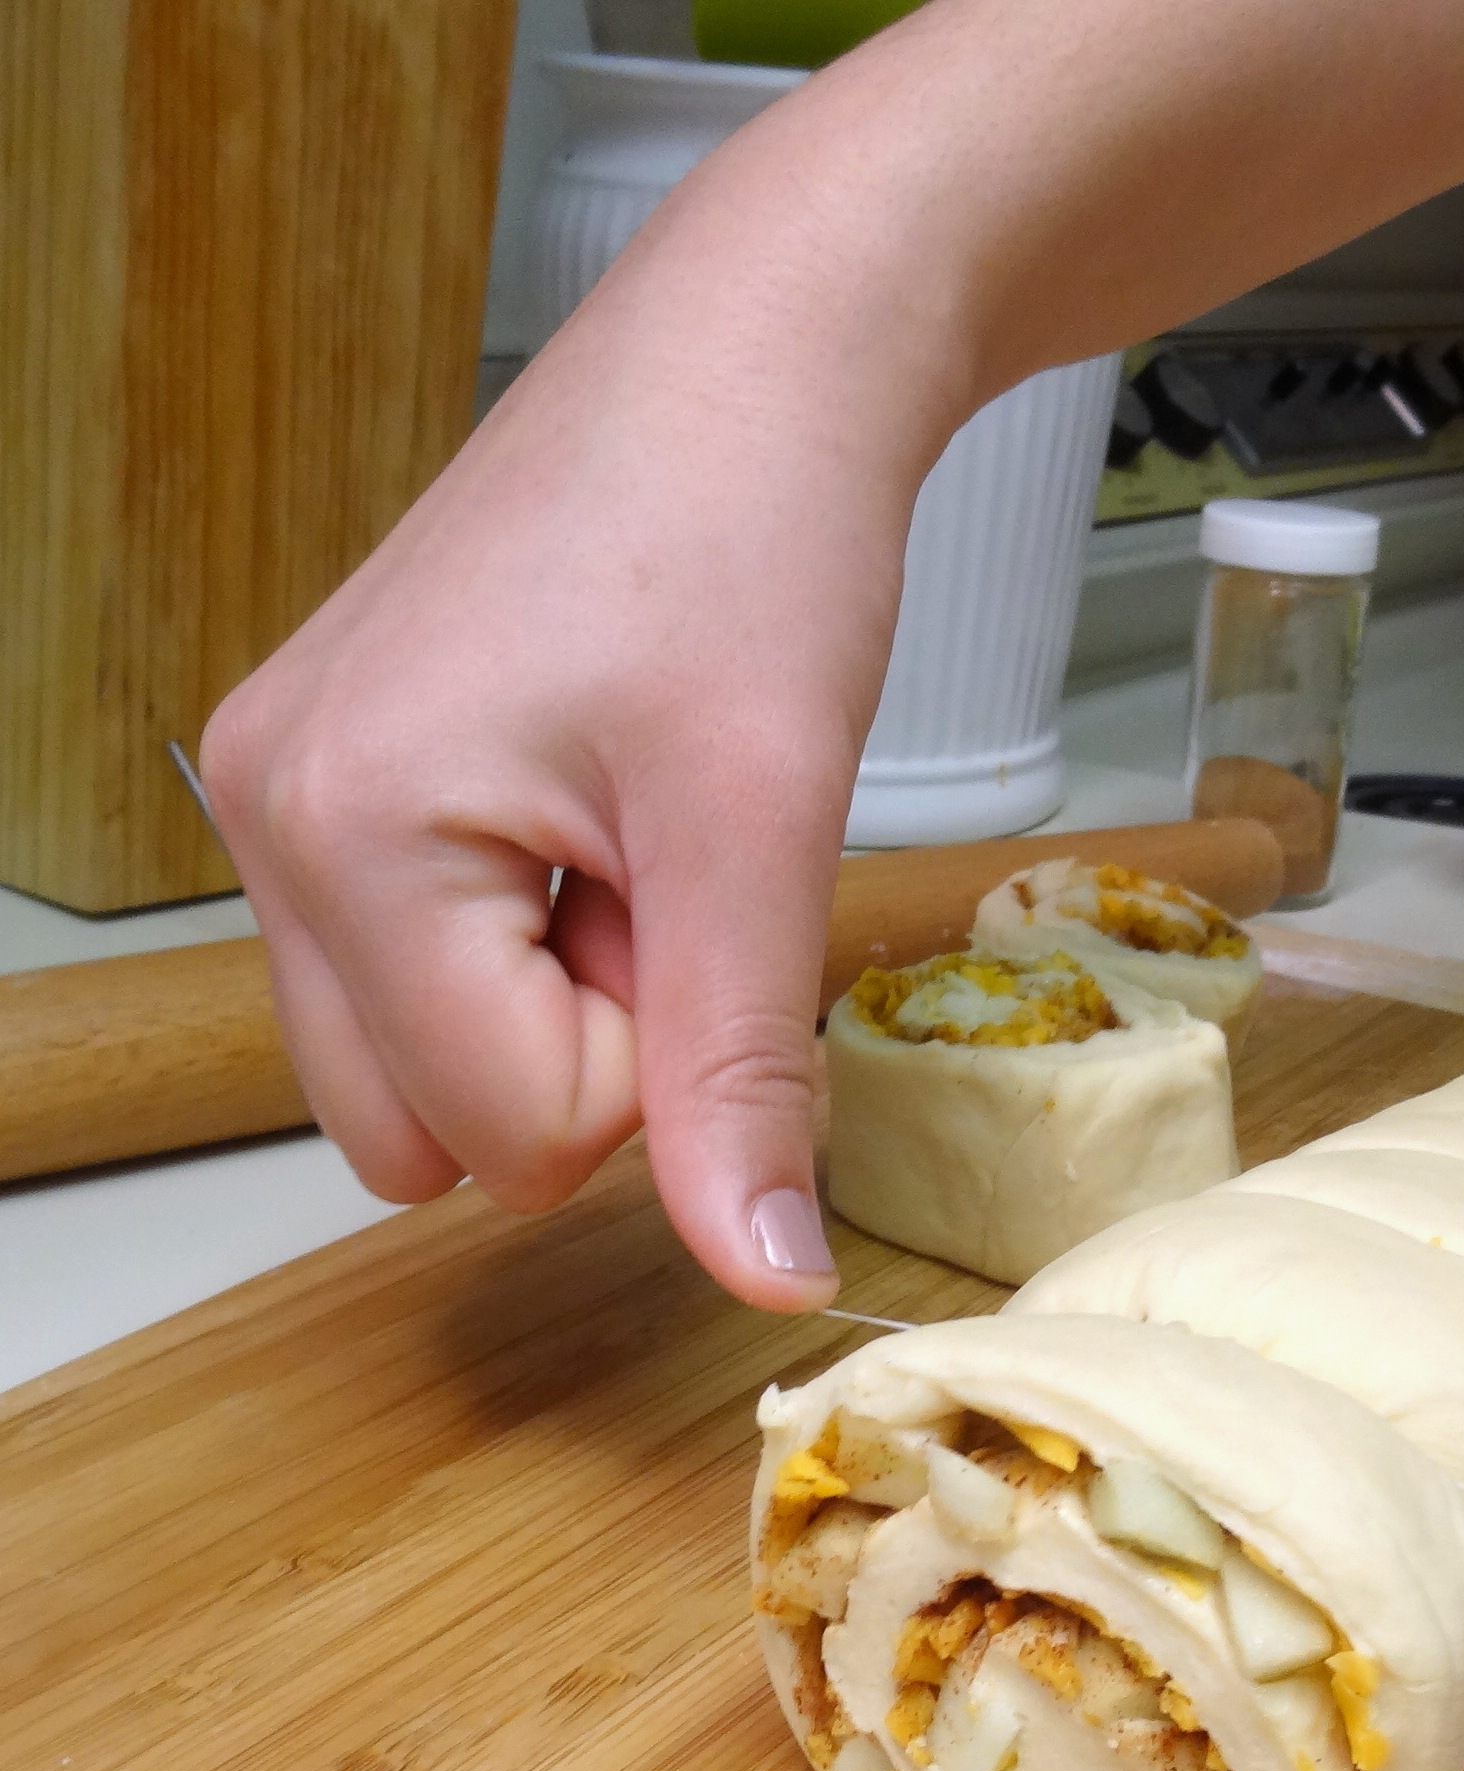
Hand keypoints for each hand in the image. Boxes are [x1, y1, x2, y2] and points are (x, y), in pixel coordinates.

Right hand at [200, 97, 956, 1309]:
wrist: (754, 366)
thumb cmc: (754, 543)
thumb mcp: (763, 837)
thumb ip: (740, 1082)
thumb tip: (764, 1281)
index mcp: (342, 835)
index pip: (510, 1138)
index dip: (654, 1067)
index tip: (706, 910)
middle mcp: (269, 822)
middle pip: (429, 1135)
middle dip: (584, 1055)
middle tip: (667, 887)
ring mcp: (287, 797)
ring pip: (419, 1067)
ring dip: (558, 1005)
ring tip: (636, 849)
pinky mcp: (337, 780)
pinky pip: (418, 969)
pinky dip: (530, 945)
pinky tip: (597, 824)